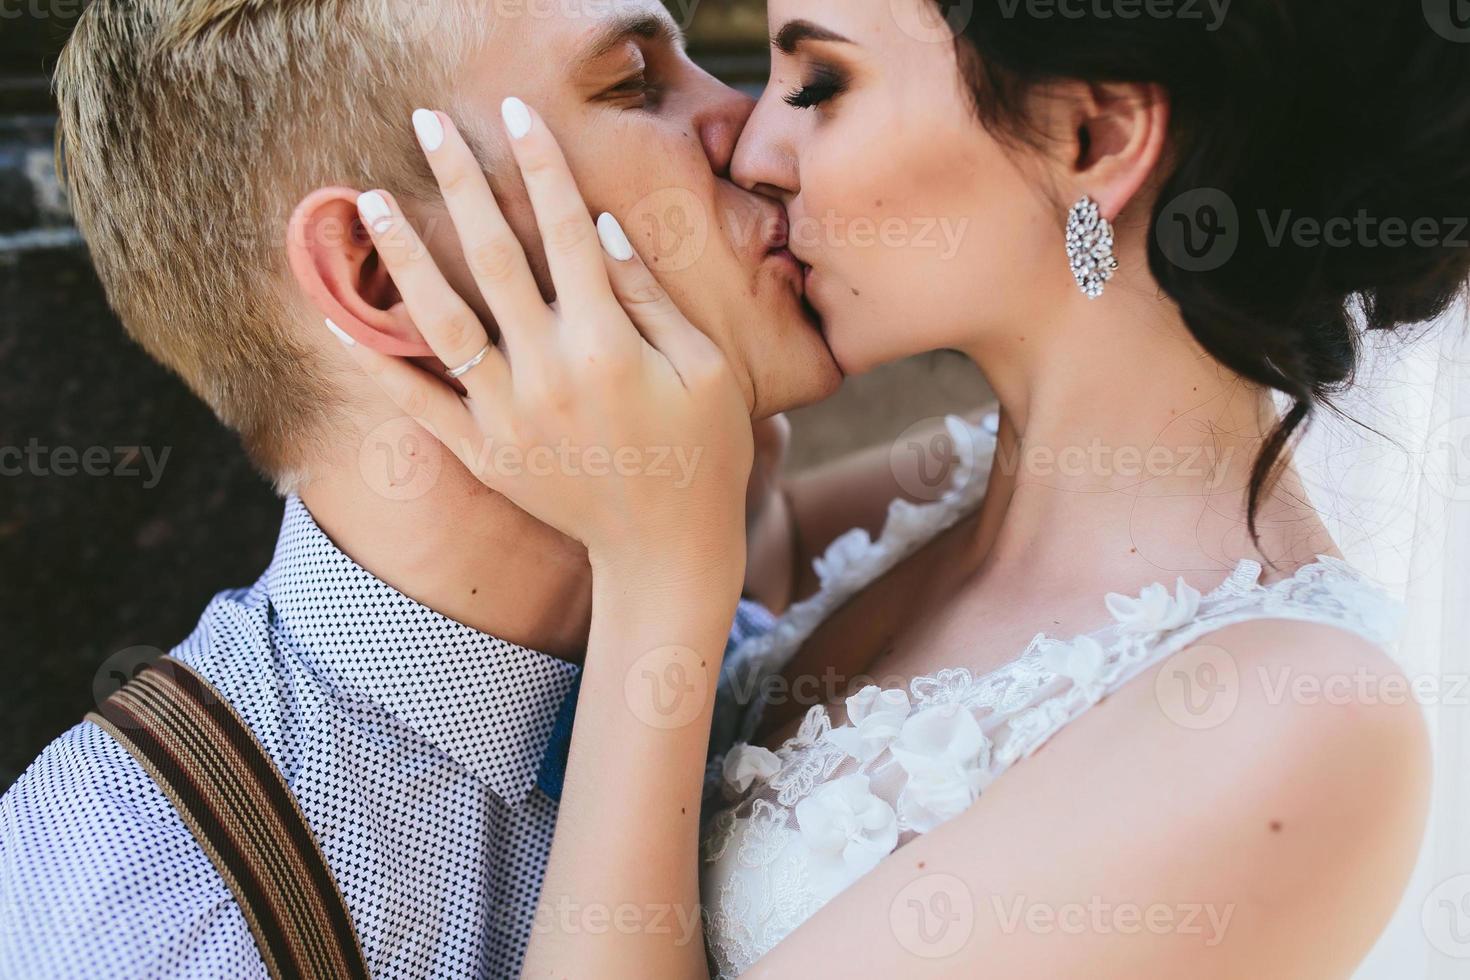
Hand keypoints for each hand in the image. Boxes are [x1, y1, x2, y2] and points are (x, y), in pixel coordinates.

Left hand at [339, 100, 753, 586]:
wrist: (668, 549)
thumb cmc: (704, 452)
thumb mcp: (706, 367)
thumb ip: (650, 297)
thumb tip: (602, 228)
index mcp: (608, 343)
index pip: (568, 232)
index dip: (541, 165)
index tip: (515, 112)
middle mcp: (549, 371)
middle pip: (494, 256)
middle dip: (460, 181)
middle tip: (425, 123)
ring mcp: (508, 415)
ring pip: (441, 320)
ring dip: (402, 255)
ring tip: (366, 199)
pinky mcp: (484, 453)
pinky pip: (418, 402)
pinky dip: (375, 362)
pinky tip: (337, 320)